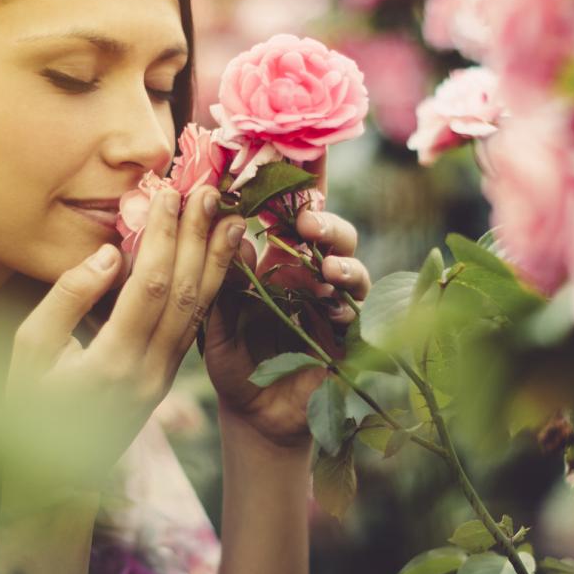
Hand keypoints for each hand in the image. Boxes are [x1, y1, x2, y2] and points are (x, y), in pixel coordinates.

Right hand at [6, 185, 246, 504]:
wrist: (51, 479)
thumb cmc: (27, 406)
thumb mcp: (28, 351)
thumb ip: (67, 299)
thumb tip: (109, 254)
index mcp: (111, 362)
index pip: (148, 286)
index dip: (163, 237)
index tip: (169, 193)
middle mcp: (148, 372)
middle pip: (184, 294)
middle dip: (198, 238)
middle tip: (210, 191)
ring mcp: (164, 379)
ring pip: (199, 312)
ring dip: (216, 262)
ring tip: (230, 218)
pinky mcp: (168, 380)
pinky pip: (195, 328)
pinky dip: (211, 289)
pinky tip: (220, 260)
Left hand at [203, 192, 371, 447]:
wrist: (256, 416)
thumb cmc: (235, 362)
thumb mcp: (217, 321)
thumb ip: (224, 282)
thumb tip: (234, 237)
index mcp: (277, 261)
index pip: (290, 213)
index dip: (297, 183)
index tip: (294, 158)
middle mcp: (311, 275)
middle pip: (330, 232)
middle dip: (325, 220)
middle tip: (307, 220)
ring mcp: (333, 304)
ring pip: (351, 267)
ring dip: (343, 260)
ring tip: (327, 266)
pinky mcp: (347, 337)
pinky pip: (356, 313)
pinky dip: (347, 304)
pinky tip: (334, 306)